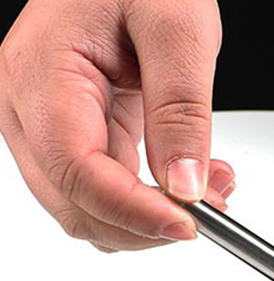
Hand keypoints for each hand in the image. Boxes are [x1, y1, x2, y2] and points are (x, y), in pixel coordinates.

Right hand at [0, 0, 235, 252]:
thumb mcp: (178, 27)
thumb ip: (181, 110)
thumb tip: (184, 186)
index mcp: (42, 72)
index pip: (78, 171)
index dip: (134, 212)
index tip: (190, 225)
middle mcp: (30, 106)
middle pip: (77, 206)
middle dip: (145, 225)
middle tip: (209, 211)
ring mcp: (46, 125)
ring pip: (90, 210)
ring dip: (150, 219)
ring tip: (208, 189)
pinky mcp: (73, 136)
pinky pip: (105, 192)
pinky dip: (148, 203)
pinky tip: (188, 181)